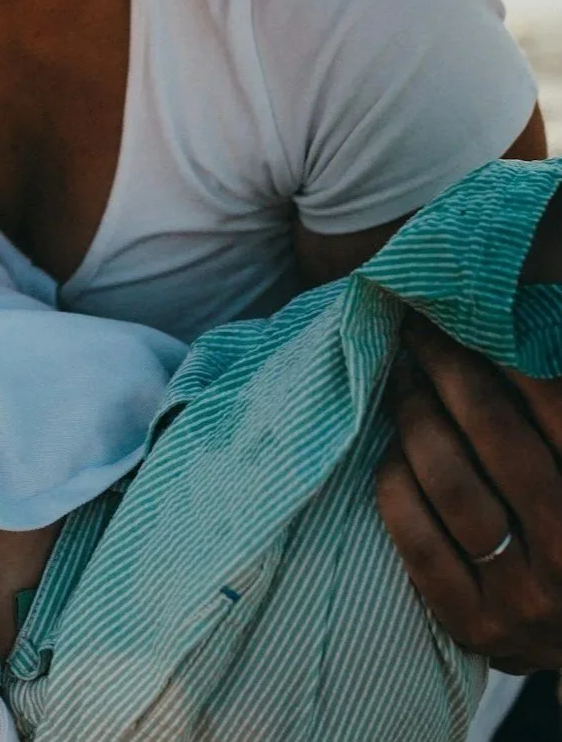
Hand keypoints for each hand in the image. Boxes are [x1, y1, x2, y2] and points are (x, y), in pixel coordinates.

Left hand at [376, 317, 561, 672]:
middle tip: (419, 332)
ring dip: (415, 416)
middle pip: (497, 436)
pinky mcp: (472, 624)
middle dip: (449, 369)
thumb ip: (549, 412)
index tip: (468, 315)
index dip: (507, 353)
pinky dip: (395, 480)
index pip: (557, 408)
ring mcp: (523, 597)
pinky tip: (393, 452)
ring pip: (450, 482)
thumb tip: (516, 326)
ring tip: (403, 380)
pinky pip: (414, 536)